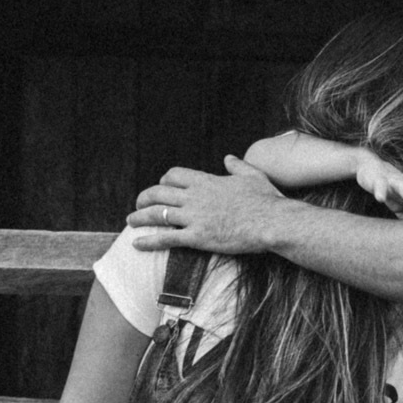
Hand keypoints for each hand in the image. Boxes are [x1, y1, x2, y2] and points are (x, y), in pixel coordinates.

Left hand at [127, 155, 286, 252]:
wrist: (272, 221)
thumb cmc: (266, 199)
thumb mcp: (252, 175)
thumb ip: (237, 166)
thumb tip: (228, 158)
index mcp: (207, 181)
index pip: (174, 176)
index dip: (164, 181)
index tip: (162, 187)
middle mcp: (196, 197)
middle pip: (159, 193)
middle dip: (145, 198)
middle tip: (139, 205)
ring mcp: (195, 217)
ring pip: (158, 214)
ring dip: (140, 218)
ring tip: (130, 222)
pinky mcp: (198, 237)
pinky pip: (166, 238)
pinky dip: (149, 241)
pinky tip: (137, 244)